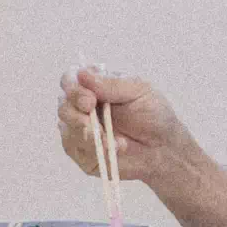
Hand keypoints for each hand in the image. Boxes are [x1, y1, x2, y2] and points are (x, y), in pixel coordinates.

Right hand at [56, 68, 195, 183]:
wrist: (164, 147)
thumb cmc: (153, 114)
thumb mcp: (139, 91)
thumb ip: (112, 84)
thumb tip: (83, 74)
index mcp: (94, 86)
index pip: (70, 80)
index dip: (73, 88)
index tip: (90, 100)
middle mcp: (82, 106)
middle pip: (63, 105)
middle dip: (76, 115)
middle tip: (95, 125)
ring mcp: (79, 129)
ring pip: (66, 128)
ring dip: (88, 136)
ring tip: (114, 142)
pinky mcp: (82, 152)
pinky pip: (76, 150)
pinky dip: (95, 150)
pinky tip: (115, 149)